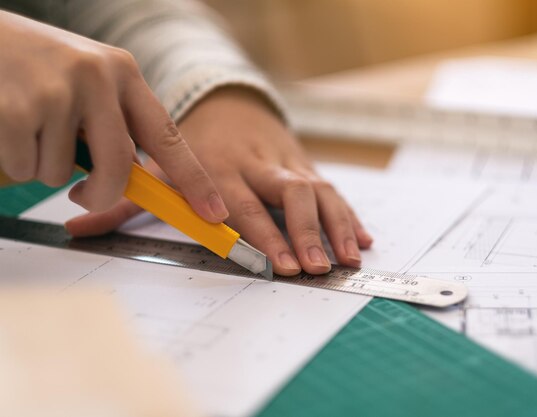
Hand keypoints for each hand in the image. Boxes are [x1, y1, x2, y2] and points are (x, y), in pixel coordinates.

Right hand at [0, 11, 226, 221]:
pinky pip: (25, 168)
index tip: (214, 212)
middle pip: (119, 167)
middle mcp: (97, 77)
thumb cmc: (38, 66)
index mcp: (123, 73)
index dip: (193, 180)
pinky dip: (15, 159)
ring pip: (62, 175)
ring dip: (43, 165)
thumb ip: (116, 125)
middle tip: (85, 193)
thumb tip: (136, 180)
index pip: (168, 136)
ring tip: (30, 123)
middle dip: (101, 194)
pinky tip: (8, 123)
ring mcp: (57, 90)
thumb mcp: (88, 83)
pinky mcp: (17, 108)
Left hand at [67, 87, 372, 274]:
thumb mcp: (160, 166)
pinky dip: (350, 214)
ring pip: (320, 191)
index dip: (262, 233)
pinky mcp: (307, 163)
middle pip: (289, 194)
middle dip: (304, 231)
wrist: (230, 103)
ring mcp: (288, 162)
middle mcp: (259, 163)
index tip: (276, 263)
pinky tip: (363, 239)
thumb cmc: (194, 143)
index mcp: (222, 165)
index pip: (243, 203)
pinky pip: (334, 188)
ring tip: (347, 259)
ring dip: (336, 226)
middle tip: (313, 267)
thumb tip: (76, 225)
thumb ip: (129, 199)